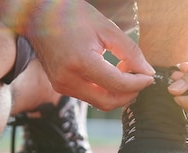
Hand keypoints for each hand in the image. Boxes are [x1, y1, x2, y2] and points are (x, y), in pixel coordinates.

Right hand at [25, 0, 154, 109]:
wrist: (38, 15)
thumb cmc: (71, 15)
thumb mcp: (106, 28)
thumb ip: (130, 51)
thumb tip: (148, 72)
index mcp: (80, 62)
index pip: (117, 84)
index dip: (138, 83)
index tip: (149, 76)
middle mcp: (68, 79)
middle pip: (109, 102)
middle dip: (130, 94)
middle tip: (141, 79)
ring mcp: (62, 86)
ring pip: (100, 102)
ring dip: (118, 93)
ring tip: (126, 72)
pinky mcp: (61, 87)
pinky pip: (90, 96)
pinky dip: (105, 90)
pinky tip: (112, 73)